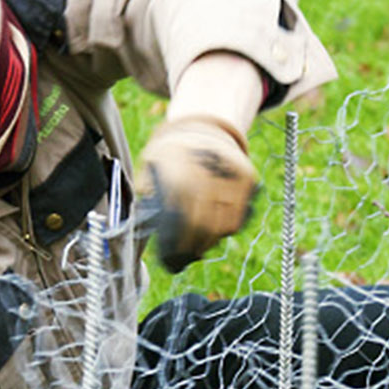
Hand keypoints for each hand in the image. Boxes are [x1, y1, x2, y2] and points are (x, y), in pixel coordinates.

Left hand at [136, 116, 259, 271]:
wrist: (202, 126)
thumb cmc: (169, 156)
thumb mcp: (149, 169)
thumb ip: (146, 201)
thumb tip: (142, 238)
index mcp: (179, 168)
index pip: (181, 219)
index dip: (176, 246)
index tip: (170, 261)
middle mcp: (208, 171)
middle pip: (204, 226)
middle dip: (192, 250)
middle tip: (182, 261)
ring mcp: (231, 174)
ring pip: (224, 227)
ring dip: (208, 243)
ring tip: (195, 248)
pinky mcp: (247, 177)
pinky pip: (238, 218)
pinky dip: (224, 231)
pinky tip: (211, 232)